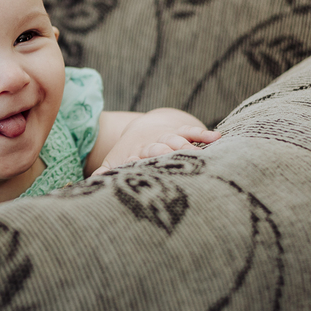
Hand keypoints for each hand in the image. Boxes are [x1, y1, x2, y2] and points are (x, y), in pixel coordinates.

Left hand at [92, 113, 219, 175]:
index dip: (141, 160)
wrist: (142, 126)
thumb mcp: (116, 162)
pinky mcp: (181, 131)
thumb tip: (94, 183)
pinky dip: (203, 133)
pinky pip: (192, 131)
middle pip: (159, 147)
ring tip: (198, 152)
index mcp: (137, 152)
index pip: (138, 156)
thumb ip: (107, 173)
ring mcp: (167, 136)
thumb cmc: (130, 152)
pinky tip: (217, 136)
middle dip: (165, 152)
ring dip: (186, 144)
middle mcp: (153, 143)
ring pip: (177, 139)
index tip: (142, 163)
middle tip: (173, 158)